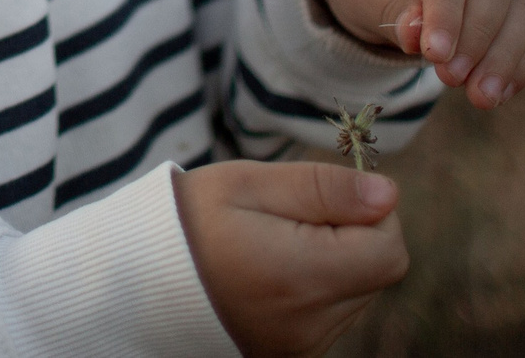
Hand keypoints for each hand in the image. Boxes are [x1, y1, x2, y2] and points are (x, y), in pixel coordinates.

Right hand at [174, 161, 406, 357]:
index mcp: (302, 277)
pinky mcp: (292, 355)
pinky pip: (332, 315)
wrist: (135, 281)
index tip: (324, 197)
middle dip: (351, 235)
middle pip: (377, 273)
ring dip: (335, 262)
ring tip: (274, 245)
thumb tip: (388, 194)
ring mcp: (302, 347)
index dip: (371, 214)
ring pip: (357, 294)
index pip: (389, 250)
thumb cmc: (189, 222)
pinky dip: (316, 288)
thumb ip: (323, 187)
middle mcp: (310, 325)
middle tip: (290, 217)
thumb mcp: (249, 184)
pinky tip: (271, 271)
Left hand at [312, 0, 524, 107]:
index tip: (435, 56)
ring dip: (504, 54)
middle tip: (451, 80)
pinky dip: (520, 59)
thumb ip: (388, 8)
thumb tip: (419, 36)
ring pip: (520, 1)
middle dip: (477, 35)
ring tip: (481, 97)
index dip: (445, 9)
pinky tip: (502, 91)